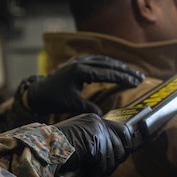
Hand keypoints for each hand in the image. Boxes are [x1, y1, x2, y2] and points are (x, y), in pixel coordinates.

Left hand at [23, 55, 143, 114]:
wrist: (37, 92)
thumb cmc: (53, 99)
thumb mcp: (72, 104)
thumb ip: (89, 108)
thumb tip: (104, 115)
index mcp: (81, 71)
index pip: (107, 73)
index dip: (123, 77)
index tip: (136, 82)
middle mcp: (81, 62)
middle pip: (108, 64)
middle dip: (125, 70)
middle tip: (140, 76)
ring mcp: (79, 60)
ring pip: (103, 60)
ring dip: (118, 66)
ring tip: (131, 72)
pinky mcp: (76, 62)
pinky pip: (96, 60)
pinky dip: (108, 64)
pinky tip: (115, 68)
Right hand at [53, 113, 137, 176]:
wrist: (39, 151)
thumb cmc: (54, 149)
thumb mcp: (78, 140)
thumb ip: (95, 143)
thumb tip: (117, 155)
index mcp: (93, 119)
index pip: (122, 131)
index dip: (122, 147)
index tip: (118, 159)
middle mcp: (97, 123)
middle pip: (120, 148)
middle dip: (110, 163)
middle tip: (97, 172)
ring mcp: (96, 133)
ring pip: (111, 160)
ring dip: (99, 172)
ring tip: (86, 175)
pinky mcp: (93, 147)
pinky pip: (101, 167)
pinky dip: (92, 175)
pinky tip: (81, 176)